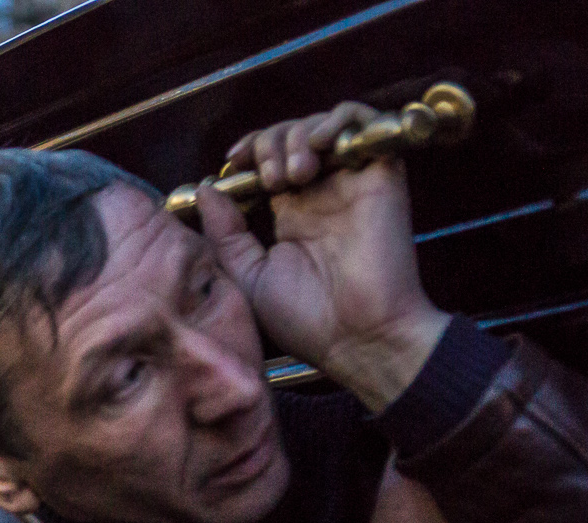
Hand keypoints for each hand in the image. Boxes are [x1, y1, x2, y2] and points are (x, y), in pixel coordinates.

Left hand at [197, 101, 448, 410]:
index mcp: (291, 215)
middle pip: (291, 137)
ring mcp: (352, 183)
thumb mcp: (246, 276)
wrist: (356, 337)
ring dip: (296, 135)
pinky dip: (337, 120)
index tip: (230, 162)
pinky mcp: (381, 176)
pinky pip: (365, 123)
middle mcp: (322, 194)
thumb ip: (225, 233)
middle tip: (266, 177)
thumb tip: (206, 189)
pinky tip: (316, 147)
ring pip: (323, 125)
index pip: (268, 161)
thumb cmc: (303, 319)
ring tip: (290, 174)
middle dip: (268, 144)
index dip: (249, 150)